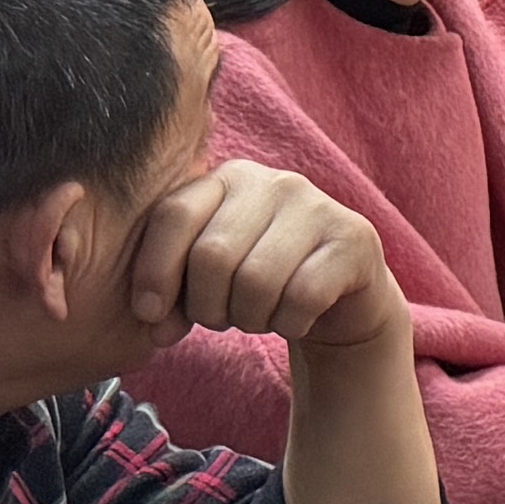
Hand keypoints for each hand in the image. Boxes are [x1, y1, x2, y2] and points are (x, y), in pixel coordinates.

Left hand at [127, 160, 408, 354]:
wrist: (342, 299)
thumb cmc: (262, 284)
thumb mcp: (208, 277)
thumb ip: (171, 289)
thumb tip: (151, 324)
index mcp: (228, 179)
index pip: (174, 215)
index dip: (154, 272)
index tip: (151, 316)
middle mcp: (274, 182)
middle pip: (213, 255)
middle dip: (208, 306)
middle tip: (221, 319)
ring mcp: (318, 206)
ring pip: (257, 280)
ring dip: (251, 319)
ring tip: (260, 317)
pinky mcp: (353, 238)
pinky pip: (302, 297)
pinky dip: (291, 323)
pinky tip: (296, 319)